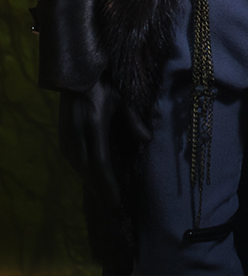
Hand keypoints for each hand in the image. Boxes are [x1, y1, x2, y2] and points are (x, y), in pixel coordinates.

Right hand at [58, 80, 151, 207]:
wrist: (75, 75)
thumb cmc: (103, 85)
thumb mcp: (120, 99)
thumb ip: (133, 120)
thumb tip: (148, 140)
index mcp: (94, 125)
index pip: (101, 163)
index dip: (107, 186)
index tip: (115, 203)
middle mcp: (78, 135)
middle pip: (89, 172)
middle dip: (100, 191)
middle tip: (112, 208)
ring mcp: (67, 138)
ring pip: (80, 169)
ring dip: (92, 184)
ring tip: (104, 198)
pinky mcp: (62, 138)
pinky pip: (74, 162)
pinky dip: (84, 173)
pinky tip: (92, 179)